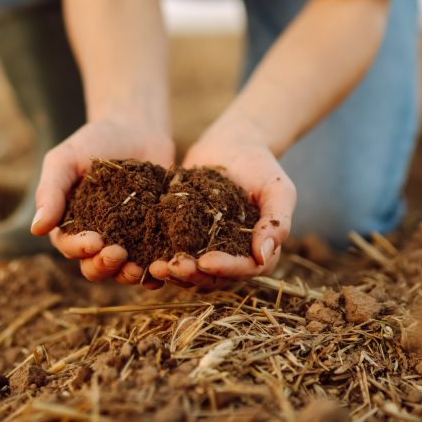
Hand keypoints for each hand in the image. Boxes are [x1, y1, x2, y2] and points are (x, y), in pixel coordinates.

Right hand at [32, 120, 173, 288]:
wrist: (136, 129)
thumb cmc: (93, 142)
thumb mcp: (65, 160)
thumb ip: (51, 191)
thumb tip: (36, 229)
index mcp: (70, 225)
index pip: (69, 246)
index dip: (79, 248)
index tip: (94, 241)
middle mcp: (97, 239)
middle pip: (95, 267)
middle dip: (104, 266)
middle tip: (118, 254)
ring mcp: (127, 240)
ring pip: (123, 270)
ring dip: (129, 274)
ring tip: (139, 268)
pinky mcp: (153, 237)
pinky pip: (153, 259)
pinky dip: (157, 268)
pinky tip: (164, 266)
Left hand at [148, 115, 294, 287]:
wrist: (232, 144)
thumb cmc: (261, 166)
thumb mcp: (278, 189)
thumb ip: (276, 222)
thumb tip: (264, 255)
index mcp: (258, 253)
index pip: (244, 269)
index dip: (225, 269)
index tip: (205, 261)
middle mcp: (232, 257)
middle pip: (213, 277)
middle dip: (192, 275)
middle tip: (172, 267)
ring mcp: (206, 249)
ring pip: (189, 272)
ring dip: (173, 273)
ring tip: (155, 267)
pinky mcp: (183, 237)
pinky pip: (171, 252)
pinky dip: (158, 256)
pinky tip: (143, 254)